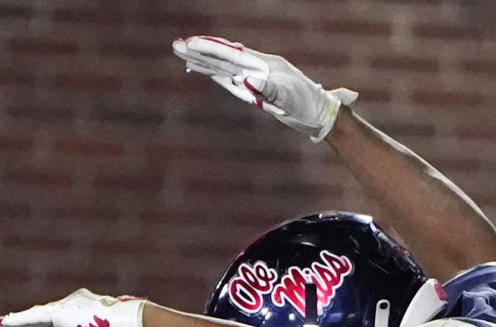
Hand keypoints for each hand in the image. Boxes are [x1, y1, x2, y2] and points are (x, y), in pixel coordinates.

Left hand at [0, 289, 147, 326]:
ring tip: (0, 325)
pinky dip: (19, 321)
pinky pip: (36, 318)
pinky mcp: (63, 313)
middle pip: (44, 315)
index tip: (23, 323)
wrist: (137, 324)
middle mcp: (73, 303)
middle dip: (21, 320)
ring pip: (42, 318)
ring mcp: (68, 306)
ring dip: (22, 323)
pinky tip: (3, 323)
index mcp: (84, 310)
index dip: (38, 321)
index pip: (56, 317)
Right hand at [173, 36, 356, 141]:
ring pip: (224, 67)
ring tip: (183, 55)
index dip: (211, 49)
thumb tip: (248, 82)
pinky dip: (215, 75)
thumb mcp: (290, 98)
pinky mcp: (255, 89)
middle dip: (200, 51)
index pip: (232, 54)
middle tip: (176, 45)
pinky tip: (204, 71)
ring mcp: (255, 77)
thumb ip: (270, 89)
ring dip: (204, 62)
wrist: (319, 113)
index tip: (191, 44)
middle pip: (224, 57)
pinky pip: (231, 80)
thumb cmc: (307, 104)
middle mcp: (257, 66)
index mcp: (264, 64)